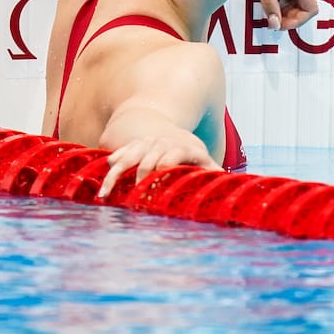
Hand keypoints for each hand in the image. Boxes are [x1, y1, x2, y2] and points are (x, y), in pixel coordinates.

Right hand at [97, 131, 221, 198]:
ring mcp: (146, 143)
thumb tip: (231, 190)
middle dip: (139, 181)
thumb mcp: (205, 163)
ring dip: (116, 176)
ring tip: (105, 196)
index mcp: (183, 148)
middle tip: (134, 203)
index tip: (154, 194)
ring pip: (128, 157)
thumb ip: (214, 175)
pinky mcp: (133, 146)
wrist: (172, 131)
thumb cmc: (193, 155)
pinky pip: (119, 155)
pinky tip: (102, 184)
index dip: (161, 173)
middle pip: (147, 160)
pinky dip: (110, 168)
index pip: (169, 158)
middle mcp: (162, 143)